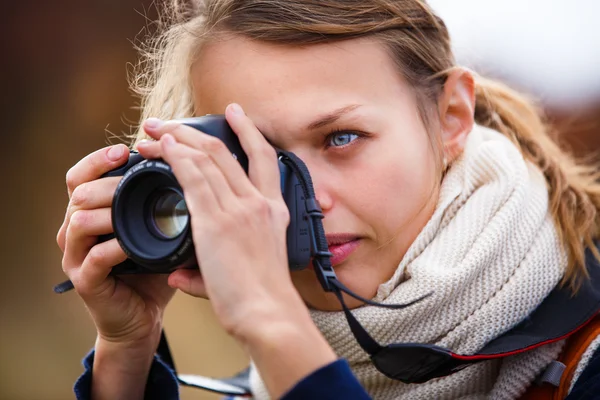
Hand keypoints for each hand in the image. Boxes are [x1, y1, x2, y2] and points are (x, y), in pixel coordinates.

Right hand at [57, 145, 175, 347]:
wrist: (143, 317)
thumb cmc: (153, 269)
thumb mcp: (157, 229)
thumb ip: (162, 202)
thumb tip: (191, 168)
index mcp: (91, 212)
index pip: (81, 176)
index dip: (98, 159)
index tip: (124, 149)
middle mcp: (76, 230)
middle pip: (77, 192)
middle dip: (109, 182)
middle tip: (136, 179)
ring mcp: (76, 257)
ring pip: (78, 221)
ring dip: (109, 212)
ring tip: (136, 209)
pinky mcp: (85, 281)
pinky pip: (94, 257)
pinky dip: (116, 247)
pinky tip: (136, 244)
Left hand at [138, 104, 298, 335]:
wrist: (268, 314)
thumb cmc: (262, 297)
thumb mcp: (253, 267)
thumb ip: (215, 264)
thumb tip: (179, 273)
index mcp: (274, 210)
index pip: (264, 157)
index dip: (248, 130)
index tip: (234, 112)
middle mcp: (259, 202)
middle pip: (224, 151)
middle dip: (192, 130)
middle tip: (168, 122)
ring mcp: (239, 209)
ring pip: (205, 158)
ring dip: (175, 140)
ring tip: (151, 131)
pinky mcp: (216, 221)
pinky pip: (192, 178)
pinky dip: (174, 158)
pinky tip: (160, 147)